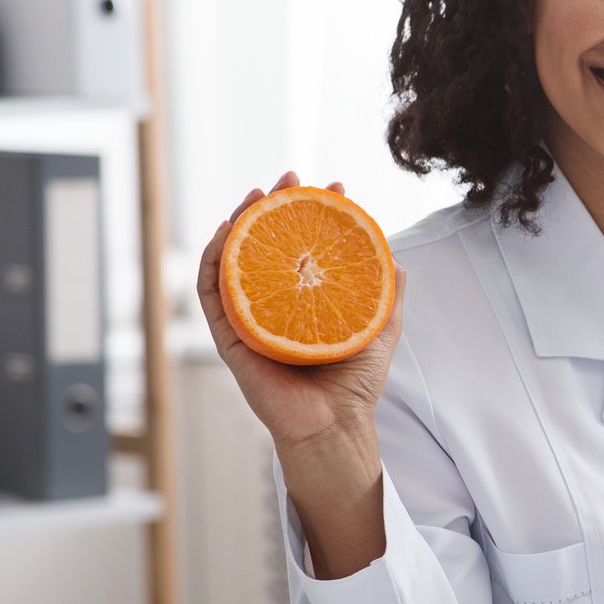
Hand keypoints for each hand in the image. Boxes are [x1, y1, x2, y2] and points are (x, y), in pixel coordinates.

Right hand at [196, 170, 406, 455]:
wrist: (334, 425)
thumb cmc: (356, 382)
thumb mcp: (380, 326)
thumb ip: (387, 291)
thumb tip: (392, 253)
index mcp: (305, 298)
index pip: (305, 244)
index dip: (315, 213)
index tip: (334, 187)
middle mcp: (275, 303)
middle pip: (267, 243)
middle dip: (276, 205)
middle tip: (291, 178)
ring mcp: (250, 318)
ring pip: (235, 259)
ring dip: (242, 220)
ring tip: (258, 193)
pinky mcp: (230, 337)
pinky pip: (211, 292)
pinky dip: (213, 259)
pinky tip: (225, 232)